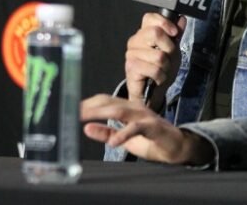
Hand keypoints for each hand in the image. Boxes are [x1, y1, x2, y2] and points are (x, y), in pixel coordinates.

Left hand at [81, 94, 214, 165]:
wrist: (176, 146)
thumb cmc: (151, 140)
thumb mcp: (123, 138)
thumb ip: (106, 132)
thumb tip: (86, 128)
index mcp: (127, 107)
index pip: (104, 100)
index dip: (87, 103)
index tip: (70, 107)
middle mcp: (135, 107)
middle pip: (108, 101)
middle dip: (89, 106)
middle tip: (72, 111)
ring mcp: (144, 115)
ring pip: (120, 110)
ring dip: (101, 113)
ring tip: (85, 118)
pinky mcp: (153, 126)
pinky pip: (137, 128)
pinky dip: (124, 134)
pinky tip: (113, 142)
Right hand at [125, 13, 185, 109]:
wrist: (153, 92)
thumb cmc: (161, 69)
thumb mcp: (173, 50)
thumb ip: (177, 34)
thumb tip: (182, 18)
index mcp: (144, 33)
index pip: (150, 17)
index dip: (164, 23)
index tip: (174, 33)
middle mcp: (135, 40)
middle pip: (155, 33)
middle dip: (169, 48)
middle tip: (168, 57)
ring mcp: (131, 54)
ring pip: (159, 55)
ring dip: (166, 66)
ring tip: (161, 70)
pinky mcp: (131, 68)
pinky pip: (154, 69)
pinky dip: (161, 76)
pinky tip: (157, 78)